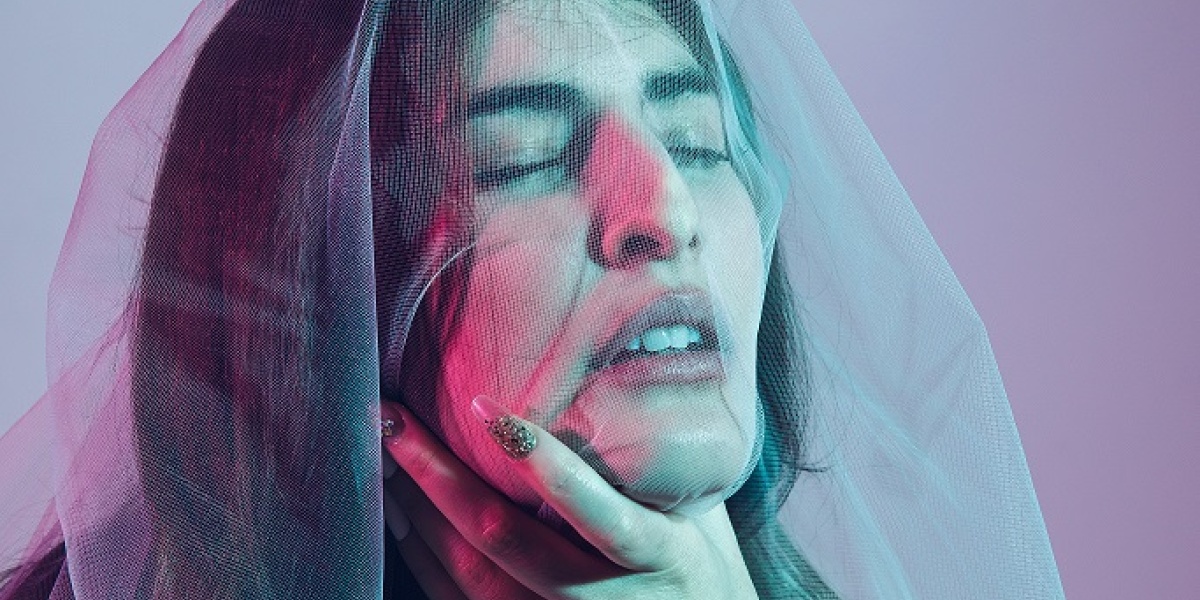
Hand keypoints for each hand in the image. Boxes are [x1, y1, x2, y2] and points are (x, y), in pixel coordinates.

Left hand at [380, 398, 758, 599]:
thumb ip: (657, 466)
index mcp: (657, 557)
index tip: (486, 411)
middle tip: (391, 418)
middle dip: (438, 478)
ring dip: (417, 512)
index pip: (599, 514)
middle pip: (505, 543)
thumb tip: (623, 376)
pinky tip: (400, 515)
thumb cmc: (703, 572)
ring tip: (382, 454)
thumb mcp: (701, 518)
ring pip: (469, 578)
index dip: (543, 466)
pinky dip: (423, 556)